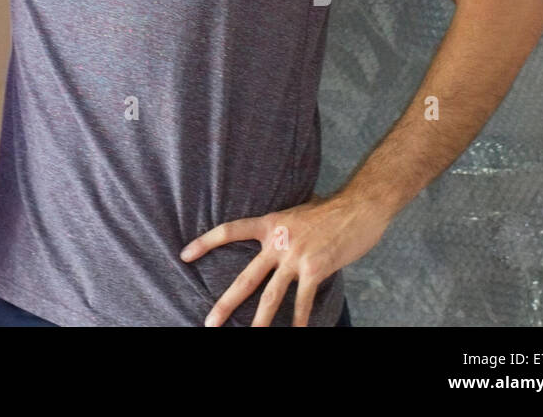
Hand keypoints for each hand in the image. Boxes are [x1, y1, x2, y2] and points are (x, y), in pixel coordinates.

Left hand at [180, 192, 388, 325]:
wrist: (357, 207)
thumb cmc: (328, 210)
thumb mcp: (294, 213)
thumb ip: (280, 228)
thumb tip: (270, 240)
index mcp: (269, 223)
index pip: (230, 230)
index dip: (205, 242)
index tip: (184, 254)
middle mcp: (278, 240)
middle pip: (246, 277)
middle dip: (227, 302)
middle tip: (209, 321)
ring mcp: (296, 256)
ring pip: (271, 296)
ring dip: (259, 322)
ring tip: (248, 337)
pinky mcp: (316, 269)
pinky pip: (302, 301)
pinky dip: (298, 321)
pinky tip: (294, 334)